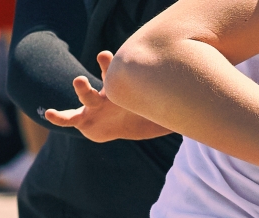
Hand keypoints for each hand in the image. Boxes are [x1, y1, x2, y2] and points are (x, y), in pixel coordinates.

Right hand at [45, 51, 172, 141]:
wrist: (130, 122)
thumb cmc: (148, 109)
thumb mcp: (167, 104)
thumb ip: (183, 98)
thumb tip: (210, 90)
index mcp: (125, 87)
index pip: (122, 72)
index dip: (121, 63)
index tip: (120, 53)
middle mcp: (109, 93)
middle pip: (106, 79)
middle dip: (104, 69)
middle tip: (106, 56)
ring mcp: (95, 106)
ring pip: (86, 96)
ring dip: (82, 88)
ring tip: (78, 79)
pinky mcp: (86, 121)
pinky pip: (70, 119)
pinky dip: (58, 116)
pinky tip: (48, 113)